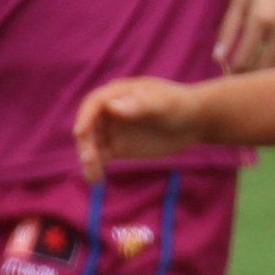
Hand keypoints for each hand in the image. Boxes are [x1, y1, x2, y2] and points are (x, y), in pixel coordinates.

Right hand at [73, 78, 211, 182]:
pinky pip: (101, 158)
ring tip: (93, 178)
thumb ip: (139, 105)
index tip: (80, 133)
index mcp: (118, 94)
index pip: (94, 104)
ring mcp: (113, 130)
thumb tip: (113, 107)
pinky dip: (96, 168)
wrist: (193, 121)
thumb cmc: (179, 104)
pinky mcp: (118, 148)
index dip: (85, 117)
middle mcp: (110, 111)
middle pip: (89, 126)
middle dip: (86, 143)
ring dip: (88, 159)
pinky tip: (96, 181)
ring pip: (92, 144)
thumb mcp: (162, 103)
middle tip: (90, 161)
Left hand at [215, 0, 274, 71]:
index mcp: (261, 18)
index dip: (234, 71)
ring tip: (266, 52)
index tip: (231, 71)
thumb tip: (218, 58)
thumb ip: (229, 28)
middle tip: (246, 68)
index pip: (243, 62)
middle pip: (265, 69)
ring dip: (274, 63)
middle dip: (253, 73)